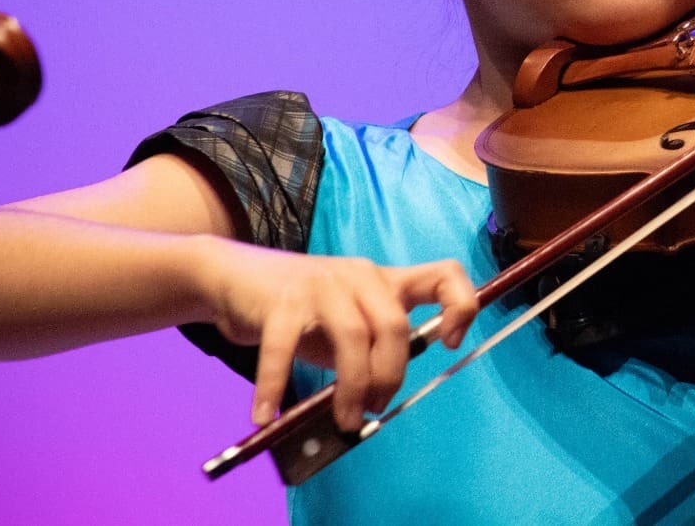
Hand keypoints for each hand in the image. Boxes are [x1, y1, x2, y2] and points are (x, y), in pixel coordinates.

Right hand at [193, 239, 477, 429]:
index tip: (449, 343)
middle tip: (374, 407)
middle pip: (395, 325)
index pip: (444, 274)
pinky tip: (266, 415)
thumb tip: (375, 406)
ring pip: (353, 337)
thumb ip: (367, 355)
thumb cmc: (300, 312)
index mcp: (386, 282)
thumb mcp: (344, 328)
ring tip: (342, 420)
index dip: (460, 306)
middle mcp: (361, 276)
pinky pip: (284, 348)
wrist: (234, 276)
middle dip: (390, 375)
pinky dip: (276, 386)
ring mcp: (322, 283)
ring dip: (351, 387)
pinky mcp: (282, 299)